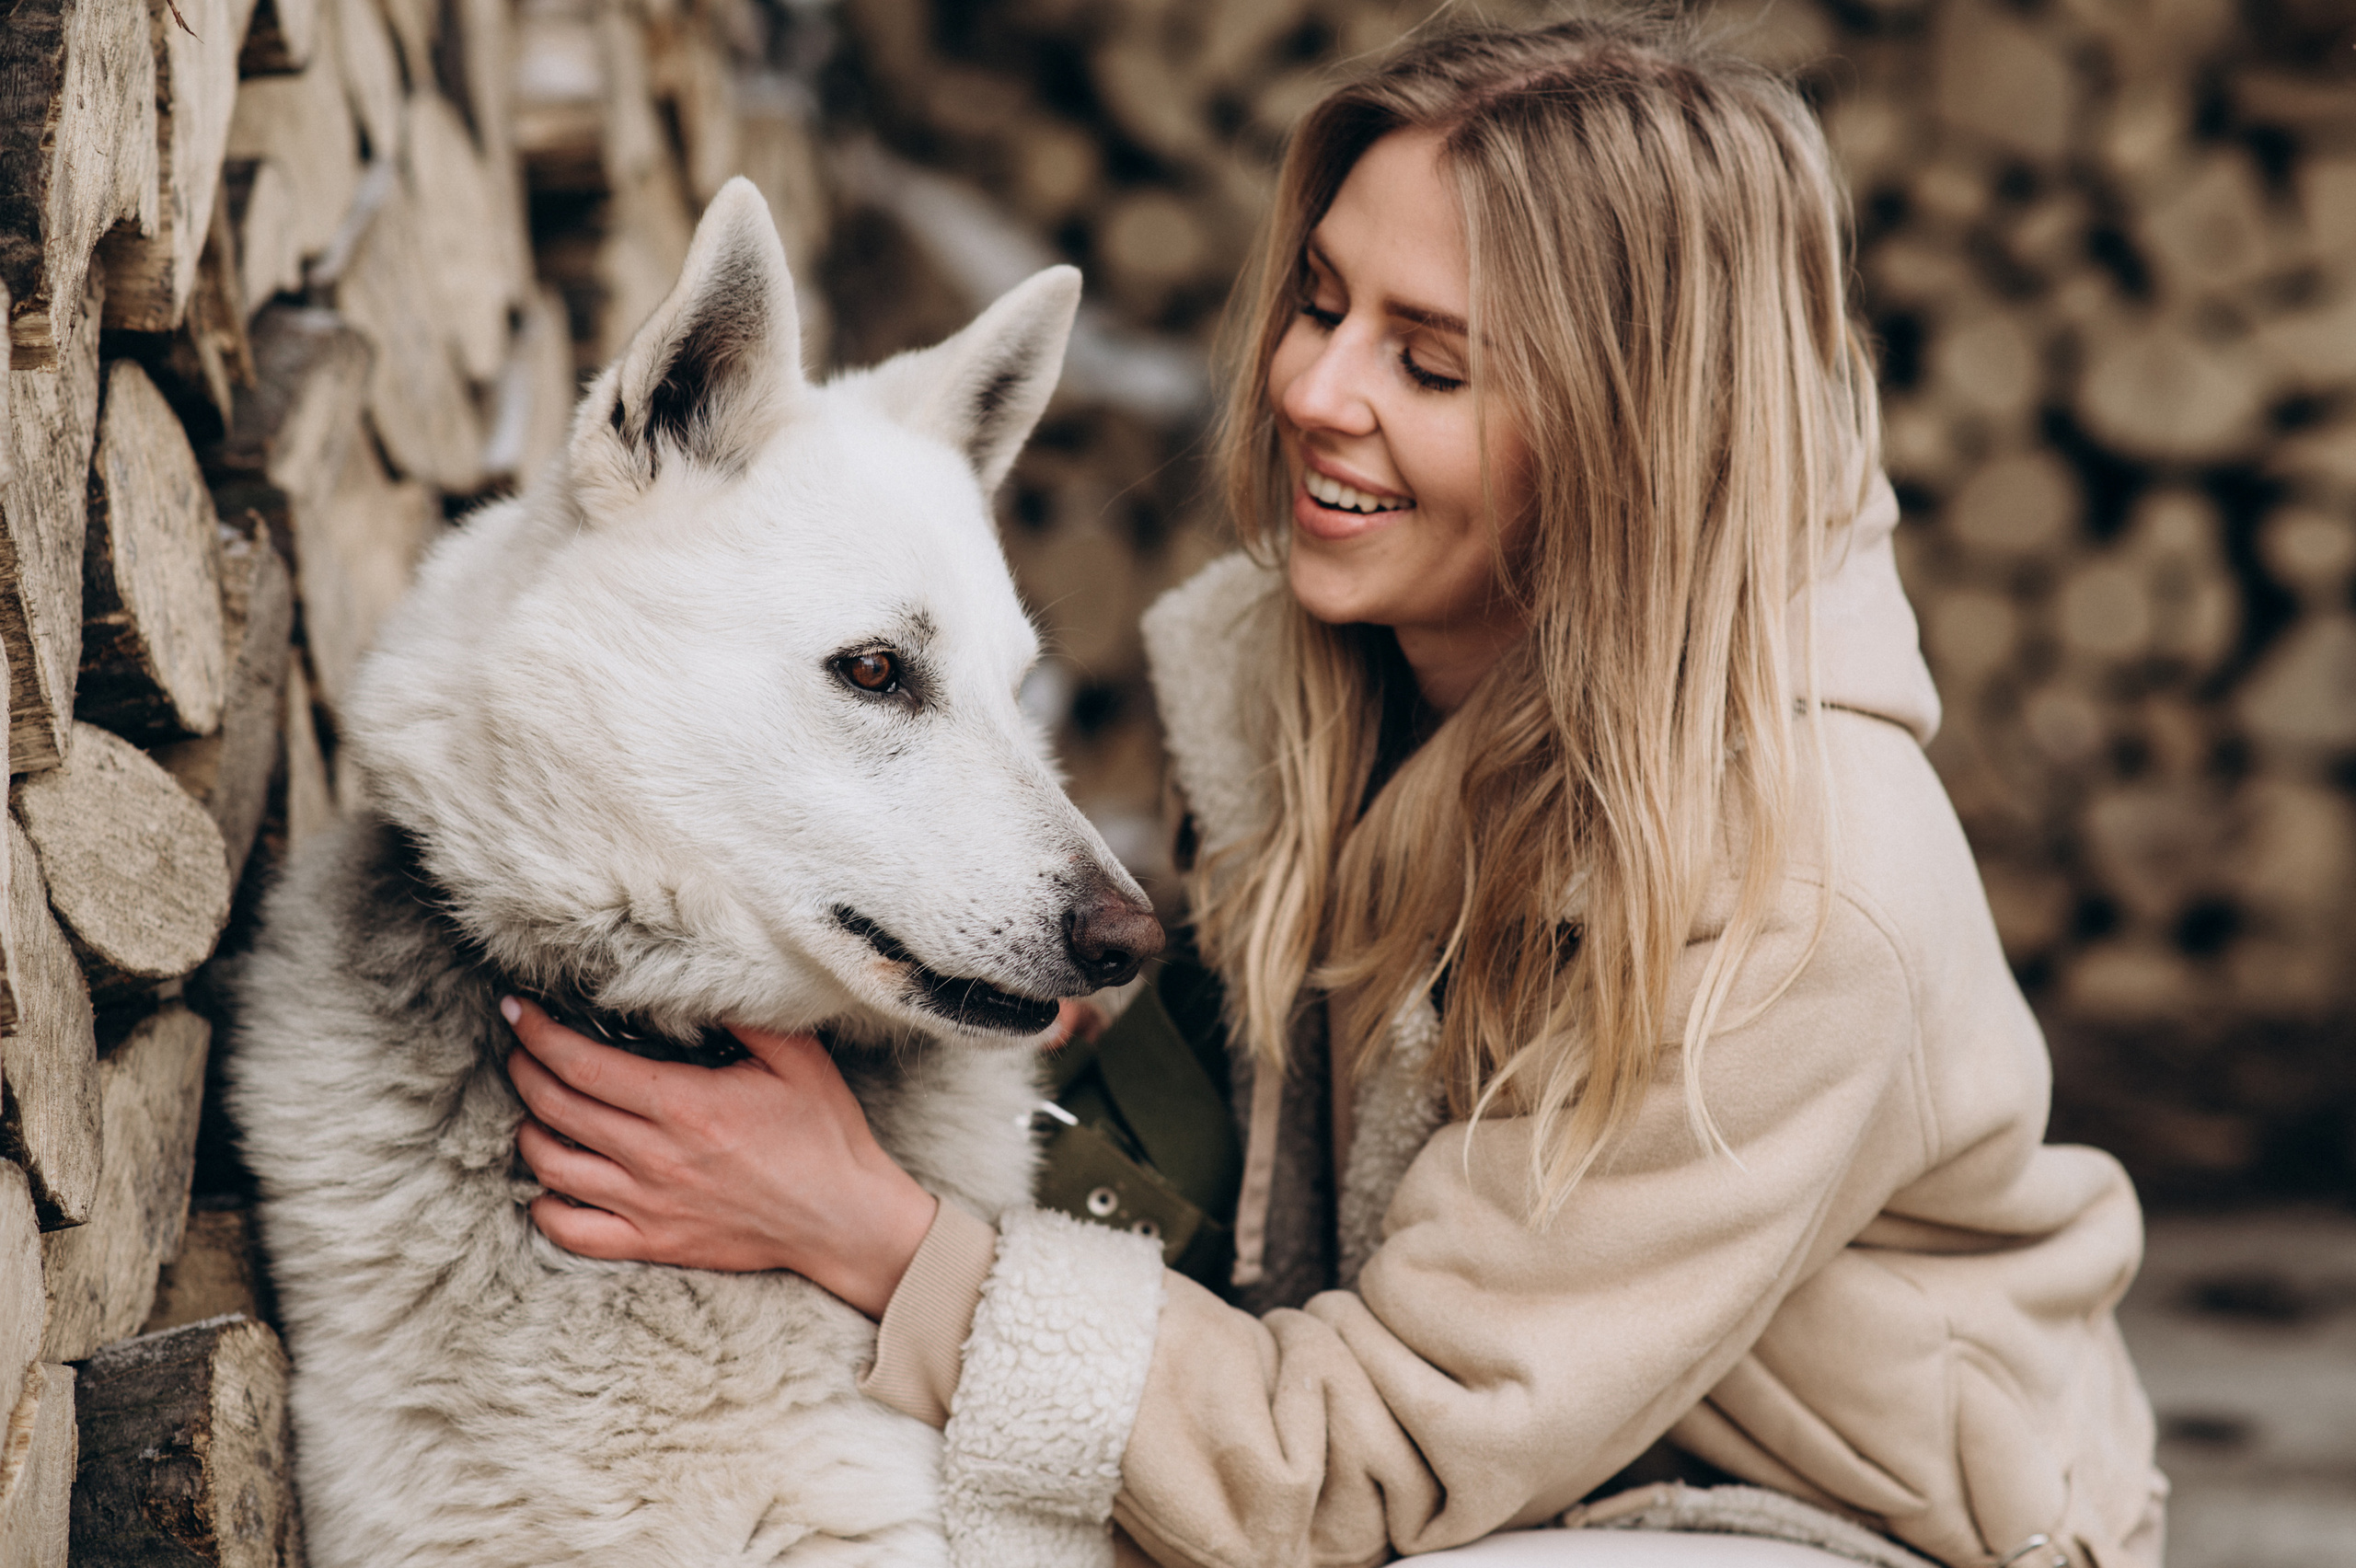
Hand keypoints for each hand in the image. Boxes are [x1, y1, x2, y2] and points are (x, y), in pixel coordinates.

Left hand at [502, 997, 936, 1317]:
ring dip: (530, 1130)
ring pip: (552, 1167)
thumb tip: (695, 976)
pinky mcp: (653, 1243)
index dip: (539, 1033)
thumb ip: (743, 1013)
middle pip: (557, 1108)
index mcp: (684, 1104)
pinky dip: (544, 1206)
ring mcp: (648, 1206)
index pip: (583, 1063)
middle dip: (525, 1069)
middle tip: (520, 1047)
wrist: (844, 1219)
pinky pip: (571, 1232)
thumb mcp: (796, 1056)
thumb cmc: (823, 1132)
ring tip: (535, 1107)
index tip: (518, 1009)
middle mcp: (655, 1157)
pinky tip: (548, 1184)